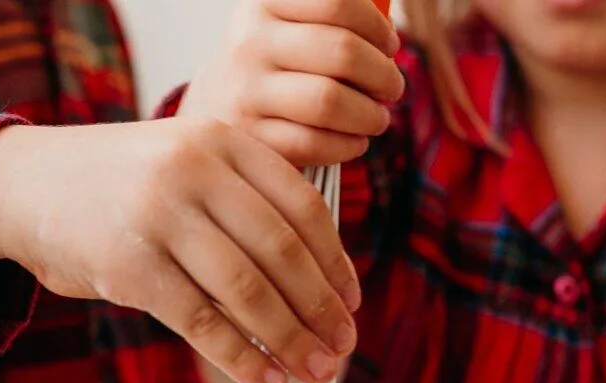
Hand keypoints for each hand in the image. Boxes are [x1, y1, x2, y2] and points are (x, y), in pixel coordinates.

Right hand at [0, 120, 360, 382]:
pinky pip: (201, 321)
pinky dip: (240, 358)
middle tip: (342, 350)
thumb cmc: (127, 190)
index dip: (335, 264)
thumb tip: (322, 290)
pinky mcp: (129, 266)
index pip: (303, 208)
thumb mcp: (191, 169)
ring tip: (315, 373)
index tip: (351, 305)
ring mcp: (160, 216)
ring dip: (290, 339)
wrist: (30, 187)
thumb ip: (248, 206)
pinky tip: (265, 382)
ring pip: (247, 289)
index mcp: (224, 140)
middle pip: (282, 251)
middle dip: (320, 310)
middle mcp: (195, 169)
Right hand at [181, 0, 404, 166]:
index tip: (389, 45)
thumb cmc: (272, 61)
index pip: (337, 2)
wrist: (214, 102)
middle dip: (383, 74)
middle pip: (341, 53)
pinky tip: (355, 141)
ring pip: (330, 102)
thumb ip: (334, 19)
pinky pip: (314, 143)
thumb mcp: (288, 21)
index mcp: (263, 2)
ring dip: (371, 114)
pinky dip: (348, 145)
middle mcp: (248, 42)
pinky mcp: (249, 138)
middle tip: (392, 87)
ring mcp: (244, 92)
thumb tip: (388, 39)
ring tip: (377, 117)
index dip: (376, 27)